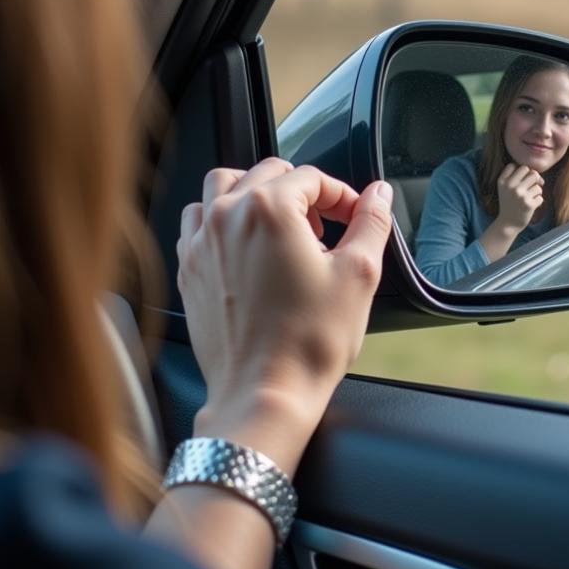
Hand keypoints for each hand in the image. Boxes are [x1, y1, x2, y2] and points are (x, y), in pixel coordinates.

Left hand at [176, 158, 392, 465]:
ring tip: (283, 223)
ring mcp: (201, 243)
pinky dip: (223, 219)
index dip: (342, 195)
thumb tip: (379, 194)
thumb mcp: (358, 274)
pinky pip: (198, 221)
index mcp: (269, 209)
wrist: (264, 394)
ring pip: (224, 186)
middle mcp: (227, 217)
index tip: (355, 217)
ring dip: (257, 193)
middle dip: (304, 192)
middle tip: (327, 226)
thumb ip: (371, 222)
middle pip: (269, 173)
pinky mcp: (189, 269)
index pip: (312, 177)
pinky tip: (248, 245)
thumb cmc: (309, 341)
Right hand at [494, 162, 543, 232]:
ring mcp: (520, 195)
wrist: (507, 224)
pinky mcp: (529, 204)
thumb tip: (536, 174)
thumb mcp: (504, 188)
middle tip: (531, 187)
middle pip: (531, 172)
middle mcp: (510, 186)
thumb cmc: (509, 204)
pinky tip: (530, 206)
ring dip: (537, 191)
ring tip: (530, 198)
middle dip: (534, 179)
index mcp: (502, 181)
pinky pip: (541, 197)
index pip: (515, 165)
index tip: (520, 181)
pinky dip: (538, 201)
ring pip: (538, 185)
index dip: (521, 172)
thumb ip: (515, 177)